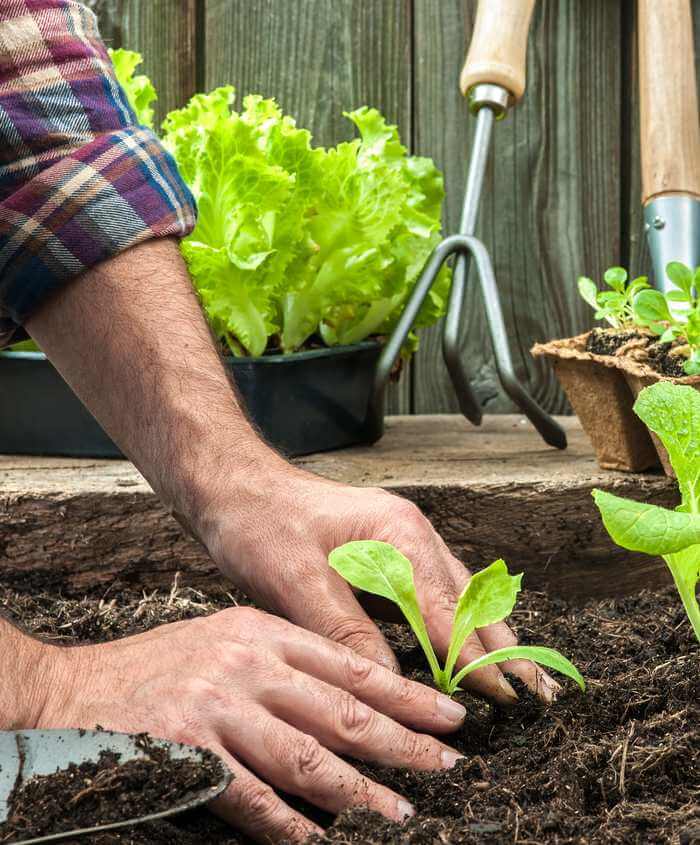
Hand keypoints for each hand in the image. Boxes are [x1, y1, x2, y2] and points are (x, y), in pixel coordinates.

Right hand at [36, 607, 466, 842]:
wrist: (76, 689)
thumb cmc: (160, 666)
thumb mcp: (227, 640)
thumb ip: (283, 663)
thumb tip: (348, 701)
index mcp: (263, 631)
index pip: (350, 664)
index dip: (405, 694)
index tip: (448, 716)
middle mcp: (247, 663)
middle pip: (342, 709)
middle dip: (403, 742)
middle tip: (448, 765)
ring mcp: (217, 706)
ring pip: (307, 756)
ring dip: (360, 791)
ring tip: (402, 812)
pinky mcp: (187, 750)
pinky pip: (252, 797)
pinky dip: (290, 823)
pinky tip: (319, 840)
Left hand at [205, 468, 559, 704]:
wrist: (236, 487)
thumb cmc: (261, 524)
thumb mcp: (296, 580)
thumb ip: (346, 632)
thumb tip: (390, 685)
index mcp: (398, 534)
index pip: (448, 611)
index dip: (477, 659)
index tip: (510, 700)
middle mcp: (412, 536)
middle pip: (469, 601)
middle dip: (504, 649)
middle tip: (541, 696)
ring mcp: (403, 543)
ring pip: (458, 598)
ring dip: (487, 640)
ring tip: (520, 681)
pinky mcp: (388, 555)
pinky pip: (434, 596)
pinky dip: (456, 628)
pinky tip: (466, 654)